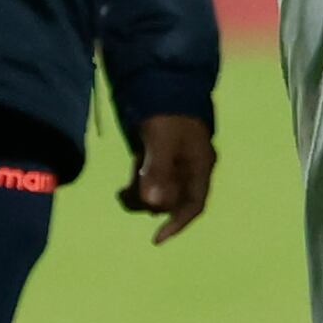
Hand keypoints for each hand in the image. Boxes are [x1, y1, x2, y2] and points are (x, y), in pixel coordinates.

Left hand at [121, 112, 217, 243]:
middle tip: (124, 196)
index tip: (155, 239)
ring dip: (140, 195)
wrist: (165, 82)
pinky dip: (138, 185)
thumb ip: (158, 170)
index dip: (177, 224)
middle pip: (173, 202)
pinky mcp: (162, 159)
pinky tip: (127, 181)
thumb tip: (152, 204)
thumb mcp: (162, 139)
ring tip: (121, 191)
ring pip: (160, 193)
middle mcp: (191, 169)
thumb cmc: (168, 111)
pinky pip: (152, 181)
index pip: (194, 205)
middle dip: (148, 203)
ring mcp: (177, 165)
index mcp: (200, 165)